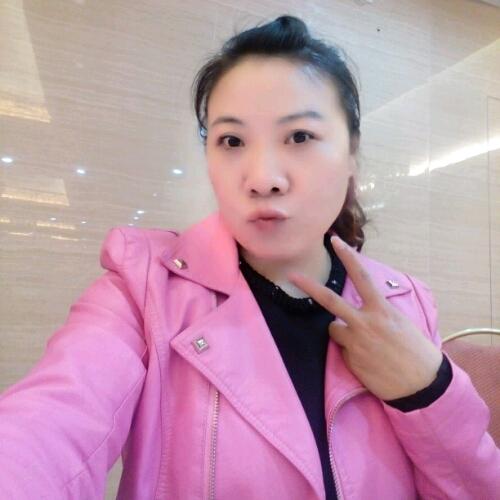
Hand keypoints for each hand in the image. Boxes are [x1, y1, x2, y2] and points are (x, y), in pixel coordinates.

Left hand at [287, 235, 442, 400]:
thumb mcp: (401, 322)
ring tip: (363, 343)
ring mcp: (356, 342)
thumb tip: (363, 309)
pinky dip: (350, 352)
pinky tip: (367, 361)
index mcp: (382, 309)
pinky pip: (342, 350)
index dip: (348, 257)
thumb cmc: (416, 350)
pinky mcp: (351, 360)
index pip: (361, 277)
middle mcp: (366, 322)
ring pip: (332, 328)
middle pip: (330, 300)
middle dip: (309, 286)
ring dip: (341, 331)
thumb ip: (379, 312)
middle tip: (292, 275)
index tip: (336, 242)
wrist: (423, 384)